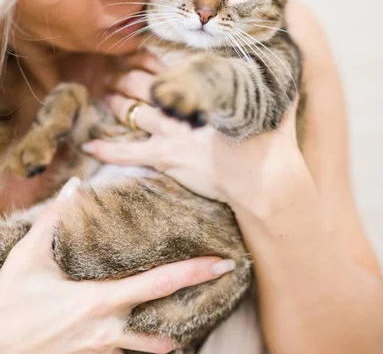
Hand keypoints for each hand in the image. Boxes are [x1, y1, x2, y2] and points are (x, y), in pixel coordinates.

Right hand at [0, 179, 235, 353]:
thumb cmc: (10, 303)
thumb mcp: (28, 257)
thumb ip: (53, 219)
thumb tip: (74, 185)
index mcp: (100, 299)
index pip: (158, 283)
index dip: (193, 272)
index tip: (220, 262)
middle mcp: (109, 327)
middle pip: (163, 311)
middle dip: (195, 294)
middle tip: (222, 276)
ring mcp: (102, 348)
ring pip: (146, 346)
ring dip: (166, 337)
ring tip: (182, 330)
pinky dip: (138, 349)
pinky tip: (144, 343)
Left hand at [84, 65, 300, 204]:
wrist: (262, 177)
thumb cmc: (270, 137)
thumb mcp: (277, 94)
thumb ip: (277, 65)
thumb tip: (289, 35)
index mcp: (201, 90)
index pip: (167, 67)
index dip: (147, 58)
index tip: (135, 52)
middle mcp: (180, 107)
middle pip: (143, 86)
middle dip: (126, 77)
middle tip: (115, 72)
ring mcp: (169, 133)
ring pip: (131, 111)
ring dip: (116, 102)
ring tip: (106, 94)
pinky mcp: (165, 159)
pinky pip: (127, 154)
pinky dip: (106, 149)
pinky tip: (90, 144)